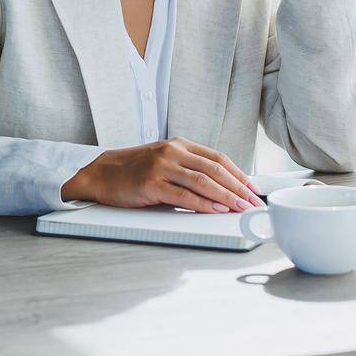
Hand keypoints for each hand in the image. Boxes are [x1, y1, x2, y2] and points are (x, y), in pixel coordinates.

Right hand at [61, 138, 262, 212]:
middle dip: (238, 187)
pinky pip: (183, 195)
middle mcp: (172, 151)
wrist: (101, 173)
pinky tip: (216, 210)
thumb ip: (189, 170)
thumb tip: (222, 189)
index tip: (254, 188)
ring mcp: (161, 166)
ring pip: (203, 181)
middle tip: (253, 201)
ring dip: (227, 196)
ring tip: (241, 207)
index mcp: (179, 145)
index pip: (218, 158)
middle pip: (214, 169)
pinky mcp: (151, 184)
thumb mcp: (165, 162)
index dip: (239, 174)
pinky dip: (203, 204)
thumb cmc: (134, 172)